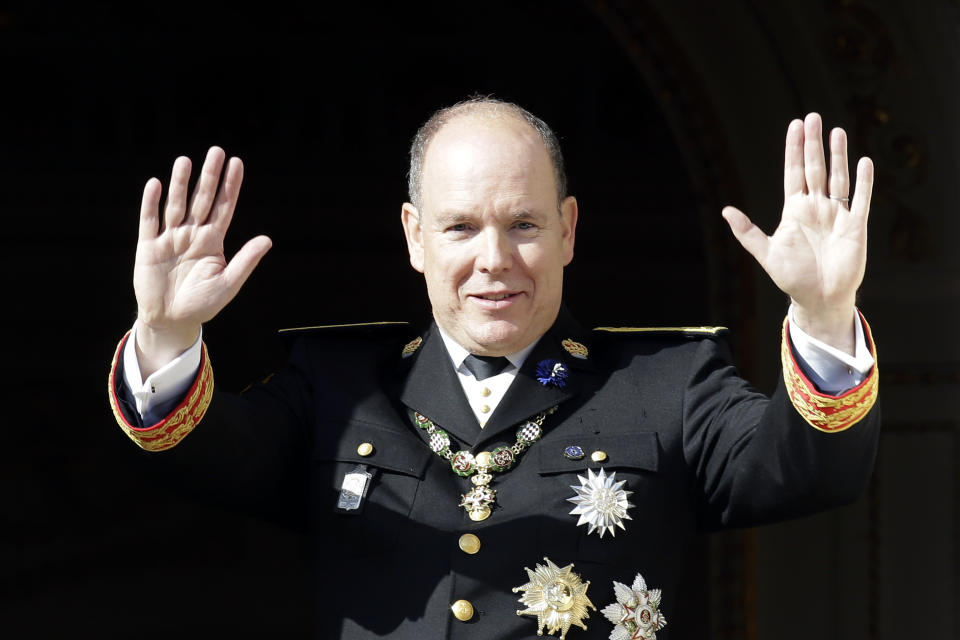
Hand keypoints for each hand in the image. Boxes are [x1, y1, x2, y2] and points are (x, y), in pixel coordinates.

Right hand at [133, 147, 271, 375]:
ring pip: (176, 205)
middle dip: (209, 176)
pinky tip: (156, 184)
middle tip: (216, 151)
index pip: (224, 207)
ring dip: (181, 184)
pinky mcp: (148, 246)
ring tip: (185, 161)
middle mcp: (192, 234)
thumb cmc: (202, 303)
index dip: (230, 186)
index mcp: (213, 241)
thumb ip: (246, 260)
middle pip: (202, 199)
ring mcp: (170, 238)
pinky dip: (151, 203)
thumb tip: (267, 239)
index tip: (237, 163)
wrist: (172, 320)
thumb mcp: (228, 283)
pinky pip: (149, 220)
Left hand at [722, 113, 873, 352]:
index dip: (793, 149)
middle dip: (813, 143)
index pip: (793, 173)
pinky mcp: (855, 226)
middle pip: (814, 168)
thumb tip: (725, 211)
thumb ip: (747, 232)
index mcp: (794, 210)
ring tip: (836, 131)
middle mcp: (816, 207)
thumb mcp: (766, 253)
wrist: (818, 299)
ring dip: (837, 155)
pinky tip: (864, 162)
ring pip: (838, 178)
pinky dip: (863, 182)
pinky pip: (860, 199)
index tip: (794, 126)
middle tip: (813, 117)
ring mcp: (836, 214)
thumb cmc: (792, 277)